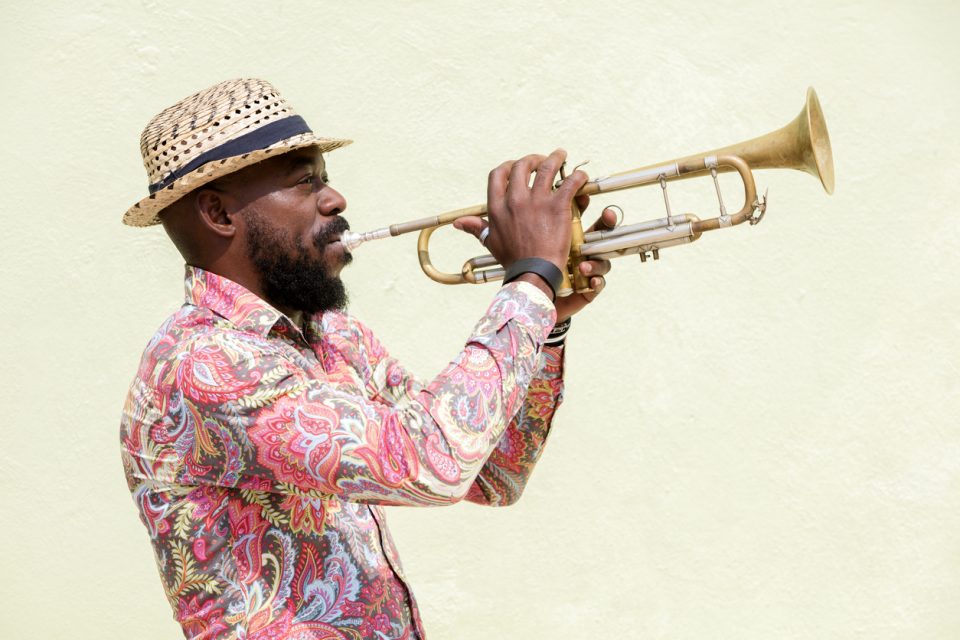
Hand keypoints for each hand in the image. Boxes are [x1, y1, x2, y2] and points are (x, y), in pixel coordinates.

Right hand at [456, 165, 616, 320]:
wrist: (533, 272)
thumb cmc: (513, 260)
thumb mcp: (491, 242)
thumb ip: (476, 228)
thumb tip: (458, 223)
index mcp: (497, 207)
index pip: (498, 175)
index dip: (508, 166)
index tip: (517, 166)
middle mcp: (515, 199)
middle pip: (522, 166)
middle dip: (532, 159)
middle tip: (542, 160)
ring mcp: (536, 201)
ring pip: (547, 168)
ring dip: (555, 158)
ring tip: (561, 155)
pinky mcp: (557, 206)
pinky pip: (569, 182)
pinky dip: (577, 177)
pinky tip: (581, 177)